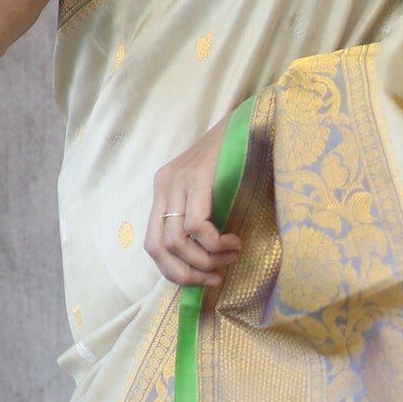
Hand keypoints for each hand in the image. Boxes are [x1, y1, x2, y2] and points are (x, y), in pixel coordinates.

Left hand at [146, 115, 241, 290]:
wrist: (250, 121)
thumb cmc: (236, 160)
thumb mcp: (210, 192)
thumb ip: (200, 217)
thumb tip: (204, 262)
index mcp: (163, 191)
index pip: (153, 245)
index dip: (174, 272)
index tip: (202, 280)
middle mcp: (164, 185)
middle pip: (158, 248)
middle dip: (186, 273)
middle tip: (215, 278)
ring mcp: (178, 180)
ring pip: (177, 240)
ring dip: (206, 259)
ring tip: (231, 255)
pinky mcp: (197, 177)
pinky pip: (196, 224)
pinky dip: (214, 242)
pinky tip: (233, 240)